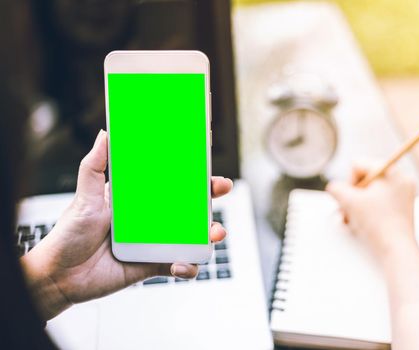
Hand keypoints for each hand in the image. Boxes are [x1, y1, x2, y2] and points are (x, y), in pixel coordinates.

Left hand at [21, 130, 232, 319]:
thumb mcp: (84, 197)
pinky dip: (189, 265)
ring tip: (214, 233)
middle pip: (189, 205)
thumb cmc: (69, 234)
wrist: (60, 276)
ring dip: (209, 233)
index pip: (170, 182)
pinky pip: (180, 264)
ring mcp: (155, 242)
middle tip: (222, 188)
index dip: (190, 172)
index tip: (206, 160)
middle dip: (210, 196)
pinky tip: (183, 264)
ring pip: (191, 235)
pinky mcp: (154, 265)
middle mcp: (151, 219)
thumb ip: (94, 166)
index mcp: (139, 200)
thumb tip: (105, 134)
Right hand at [326, 161, 415, 259]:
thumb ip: (336, 189)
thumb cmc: (376, 223)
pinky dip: (368, 211)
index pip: (358, 166)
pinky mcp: (403, 209)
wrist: (397, 250)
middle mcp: (401, 179)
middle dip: (353, 196)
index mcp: (392, 171)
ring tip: (355, 221)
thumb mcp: (349, 202)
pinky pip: (379, 203)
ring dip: (358, 205)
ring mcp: (404, 195)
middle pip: (365, 179)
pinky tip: (364, 225)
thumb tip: (334, 188)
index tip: (352, 200)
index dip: (349, 183)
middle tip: (350, 212)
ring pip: (371, 193)